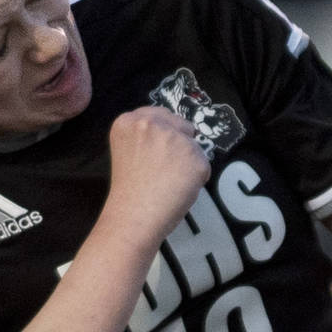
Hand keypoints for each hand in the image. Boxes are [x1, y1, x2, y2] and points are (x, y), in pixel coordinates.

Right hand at [102, 107, 210, 250]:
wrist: (133, 216)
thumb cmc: (128, 190)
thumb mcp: (127, 150)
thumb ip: (146, 137)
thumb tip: (176, 133)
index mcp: (128, 121)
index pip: (159, 114)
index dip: (163, 133)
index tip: (158, 150)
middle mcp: (152, 123)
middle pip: (181, 124)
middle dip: (180, 141)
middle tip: (167, 167)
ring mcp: (176, 138)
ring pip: (194, 145)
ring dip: (189, 161)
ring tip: (170, 181)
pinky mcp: (196, 157)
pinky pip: (203, 165)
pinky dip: (197, 178)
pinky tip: (180, 189)